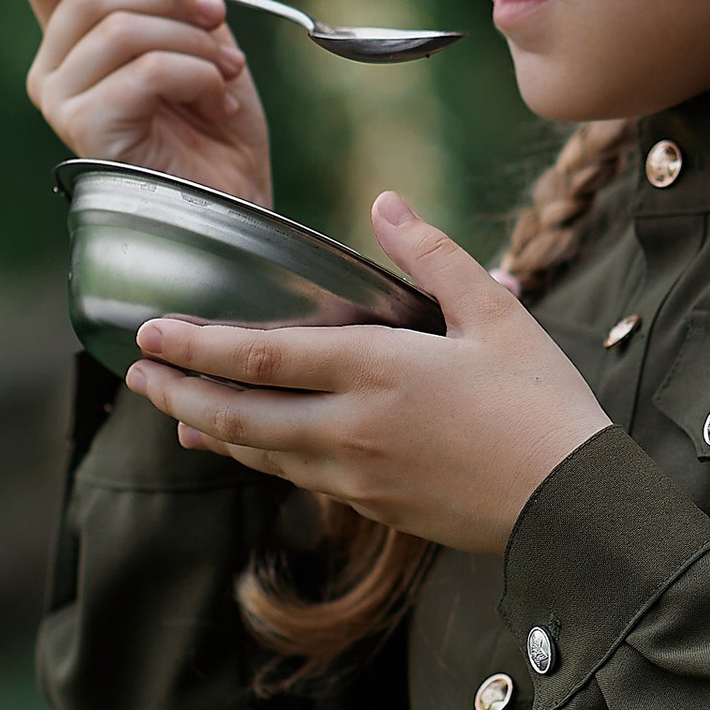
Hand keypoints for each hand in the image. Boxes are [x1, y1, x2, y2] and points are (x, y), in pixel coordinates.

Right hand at [21, 0, 273, 204]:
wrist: (237, 205)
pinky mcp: (89, 131)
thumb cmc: (214, 130)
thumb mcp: (193, 35)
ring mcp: (64, 103)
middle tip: (217, 21)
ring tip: (228, 71)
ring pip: (121, 28)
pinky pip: (143, 70)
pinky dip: (196, 74)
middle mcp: (54, 71)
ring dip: (194, 42)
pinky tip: (220, 99)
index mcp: (71, 42)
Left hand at [125, 196, 609, 555]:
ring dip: (208, 430)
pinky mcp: (374, 507)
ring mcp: (358, 475)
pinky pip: (297, 478)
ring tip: (171, 410)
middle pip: (240, 414)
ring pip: (261, 453)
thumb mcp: (495, 315)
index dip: (198, 345)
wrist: (572, 503)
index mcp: (378, 370)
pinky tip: (243, 449)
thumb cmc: (543, 403)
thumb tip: (386, 203)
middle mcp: (352, 427)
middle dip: (180, 392)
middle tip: (137, 371)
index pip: (261, 357)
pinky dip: (257, 458)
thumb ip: (434, 257)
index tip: (152, 329)